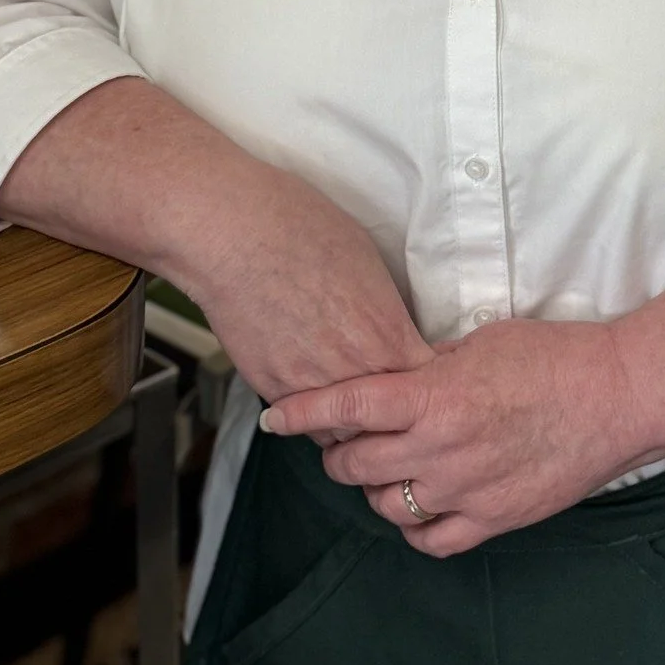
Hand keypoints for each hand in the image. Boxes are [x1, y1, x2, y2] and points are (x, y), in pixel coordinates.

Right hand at [192, 163, 433, 406]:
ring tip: (342, 402)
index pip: (424, 384)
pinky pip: (303, 423)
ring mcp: (314, 387)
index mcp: (389, 337)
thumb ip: (386, 311)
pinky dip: (309, 416)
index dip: (422, 383)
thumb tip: (389, 326)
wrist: (240, 237)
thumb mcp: (370, 264)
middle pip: (387, 418)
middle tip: (380, 398)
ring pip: (344, 432)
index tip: (414, 378)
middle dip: (387, 410)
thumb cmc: (306, 232)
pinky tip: (309, 397)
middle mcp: (356, 371)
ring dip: (347, 421)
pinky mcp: (274, 391)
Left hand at [260, 317, 641, 555]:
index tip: (276, 417)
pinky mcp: (494, 519)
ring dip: (375, 488)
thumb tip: (397, 380)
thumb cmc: (556, 356)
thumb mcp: (481, 343)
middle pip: (354, 463)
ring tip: (388, 469)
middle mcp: (441, 448)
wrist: (619, 395)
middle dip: (338, 451)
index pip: (346, 406)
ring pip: (385, 505)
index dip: (302, 413)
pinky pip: (431, 540)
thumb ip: (431, 370)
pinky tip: (421, 505)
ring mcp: (466, 490)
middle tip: (344, 439)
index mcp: (434, 396)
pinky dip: (414, 526)